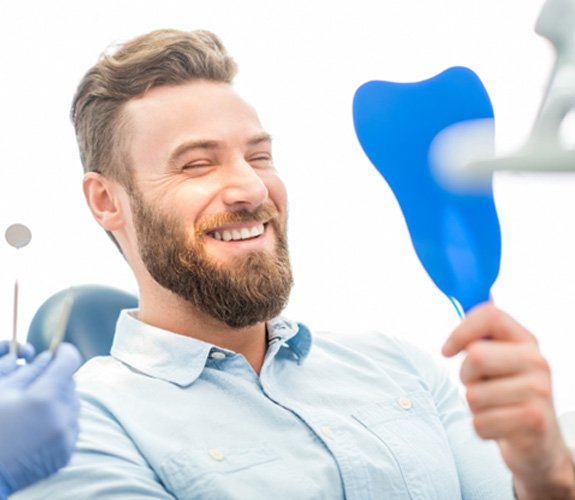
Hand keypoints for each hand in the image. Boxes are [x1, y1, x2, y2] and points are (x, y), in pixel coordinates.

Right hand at [0, 343, 81, 496]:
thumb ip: (28, 371)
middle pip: (71, 383)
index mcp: (43, 398)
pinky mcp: (67, 451)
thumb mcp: (2, 392)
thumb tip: (48, 357)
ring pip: (74, 403)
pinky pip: (72, 425)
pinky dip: (61, 420)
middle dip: (57, 379)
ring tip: (35, 409)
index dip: (65, 352)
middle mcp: (60, 417)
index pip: (70, 362)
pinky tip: (39, 426)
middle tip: (38, 384)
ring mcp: (66, 436)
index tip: (58, 350)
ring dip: (60, 400)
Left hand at [442, 303, 574, 498]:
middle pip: (476, 355)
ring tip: (493, 408)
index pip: (490, 315)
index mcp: (525, 341)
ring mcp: (539, 391)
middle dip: (466, 376)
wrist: (538, 444)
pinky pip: (481, 422)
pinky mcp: (534, 421)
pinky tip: (499, 427)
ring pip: (474, 394)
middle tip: (479, 386)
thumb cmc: (506, 397)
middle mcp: (537, 361)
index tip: (447, 351)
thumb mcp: (497, 364)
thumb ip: (478, 342)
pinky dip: (481, 428)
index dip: (460, 331)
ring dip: (474, 407)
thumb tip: (451, 338)